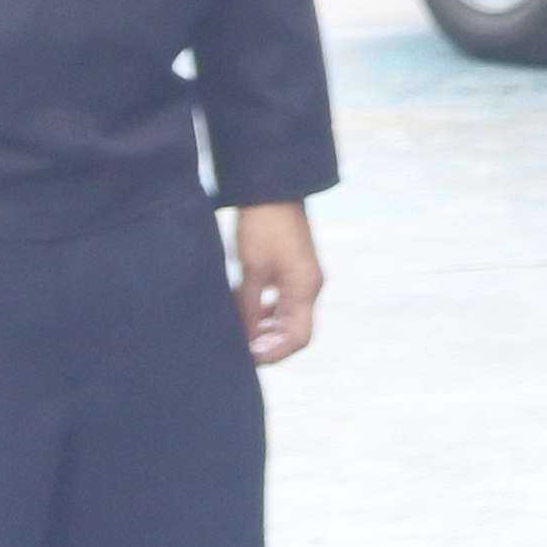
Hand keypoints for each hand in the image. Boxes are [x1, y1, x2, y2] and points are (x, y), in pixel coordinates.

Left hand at [229, 201, 322, 364]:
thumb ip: (249, 308)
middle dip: (267, 344)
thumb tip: (243, 340)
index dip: (274, 354)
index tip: (248, 359)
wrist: (272, 187)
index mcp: (305, 288)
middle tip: (238, 349)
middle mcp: (309, 286)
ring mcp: (303, 278)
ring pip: (287, 319)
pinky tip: (243, 310)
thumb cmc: (262, 226)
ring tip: (237, 331)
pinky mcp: (293, 270)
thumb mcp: (251, 270)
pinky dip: (265, 313)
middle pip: (294, 331)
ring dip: (264, 330)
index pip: (298, 338)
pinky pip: (283, 303)